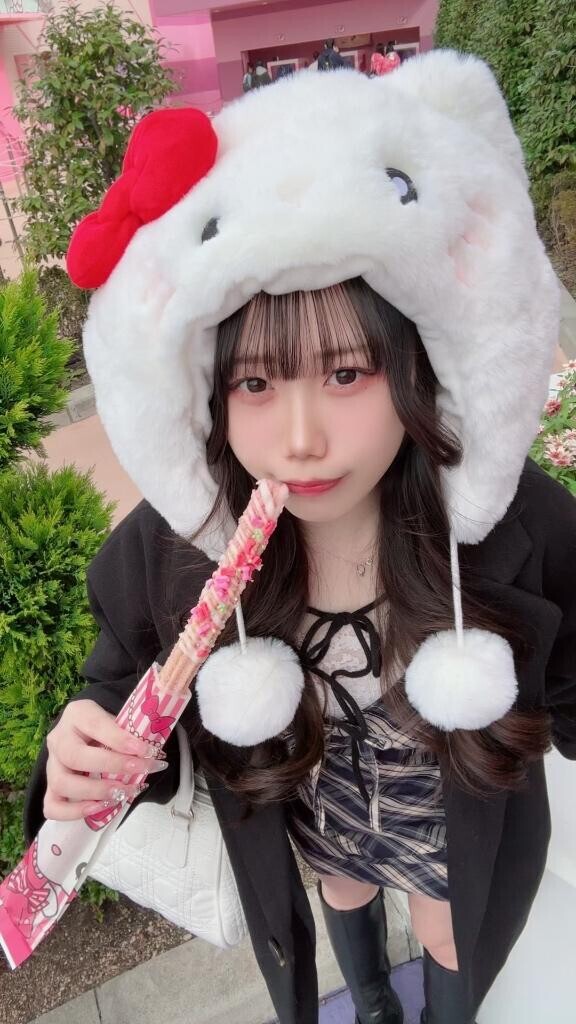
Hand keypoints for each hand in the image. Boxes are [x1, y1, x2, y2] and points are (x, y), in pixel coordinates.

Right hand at [43, 699, 167, 820]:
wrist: (86, 734)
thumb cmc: (107, 728)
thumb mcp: (117, 720)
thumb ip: (130, 734)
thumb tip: (154, 755)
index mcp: (77, 713)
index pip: (95, 724)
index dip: (120, 739)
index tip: (147, 750)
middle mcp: (59, 738)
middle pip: (75, 756)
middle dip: (112, 766)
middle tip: (141, 771)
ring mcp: (51, 765)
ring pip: (61, 783)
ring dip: (96, 792)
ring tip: (123, 793)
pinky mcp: (50, 788)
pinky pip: (52, 806)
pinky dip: (75, 812)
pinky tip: (100, 808)